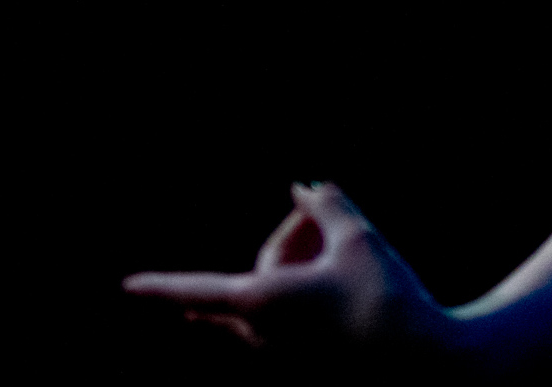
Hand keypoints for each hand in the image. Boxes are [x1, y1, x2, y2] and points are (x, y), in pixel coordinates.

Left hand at [123, 182, 446, 352]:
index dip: (161, 285)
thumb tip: (304, 185)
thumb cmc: (385, 297)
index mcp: (260, 302)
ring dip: (297, 271)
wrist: (423, 367)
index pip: (197, 289)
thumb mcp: (359, 238)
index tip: (128, 288)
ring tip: (340, 252)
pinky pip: (292, 331)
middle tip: (325, 211)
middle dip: (289, 239)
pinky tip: (342, 288)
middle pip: (257, 277)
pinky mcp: (308, 377)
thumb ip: (326, 205)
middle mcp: (261, 339)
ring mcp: (283, 363)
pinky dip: (308, 303)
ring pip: (274, 307)